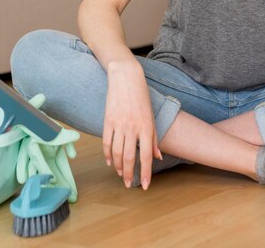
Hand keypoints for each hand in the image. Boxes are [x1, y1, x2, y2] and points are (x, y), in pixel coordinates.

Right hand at [103, 60, 162, 189]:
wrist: (126, 78)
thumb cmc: (141, 97)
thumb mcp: (151, 116)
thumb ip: (154, 137)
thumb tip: (157, 157)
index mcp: (146, 127)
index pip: (146, 155)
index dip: (146, 172)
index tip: (145, 185)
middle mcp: (133, 127)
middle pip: (129, 157)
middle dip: (129, 174)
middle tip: (129, 184)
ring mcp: (119, 124)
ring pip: (116, 153)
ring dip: (118, 166)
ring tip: (120, 174)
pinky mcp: (108, 121)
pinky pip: (106, 142)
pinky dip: (107, 155)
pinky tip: (110, 161)